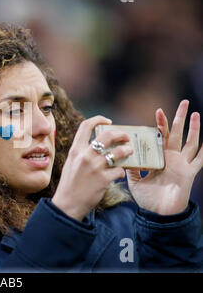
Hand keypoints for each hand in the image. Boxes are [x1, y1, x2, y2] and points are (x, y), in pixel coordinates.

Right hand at [52, 116, 132, 220]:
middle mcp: (85, 156)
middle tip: (126, 137)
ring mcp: (95, 167)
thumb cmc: (70, 184)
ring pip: (118, 152)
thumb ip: (81, 153)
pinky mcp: (103, 179)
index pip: (86, 126)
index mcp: (75, 150)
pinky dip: (121, 172)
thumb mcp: (71, 163)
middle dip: (120, 134)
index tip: (108, 121)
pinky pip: (119, 171)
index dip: (99, 119)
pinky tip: (119, 174)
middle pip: (107, 135)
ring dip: (127, 151)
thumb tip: (96, 144)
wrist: (67, 204)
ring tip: (129, 152)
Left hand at [126, 100, 202, 214]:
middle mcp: (172, 159)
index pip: (161, 137)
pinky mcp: (189, 173)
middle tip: (183, 103)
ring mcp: (182, 165)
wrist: (158, 215)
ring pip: (190, 143)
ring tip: (195, 113)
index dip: (160, 125)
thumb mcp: (135, 181)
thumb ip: (132, 168)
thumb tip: (123, 156)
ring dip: (194, 128)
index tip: (158, 110)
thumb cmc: (148, 199)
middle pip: (177, 134)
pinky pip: (200, 160)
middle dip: (179, 119)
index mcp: (159, 159)